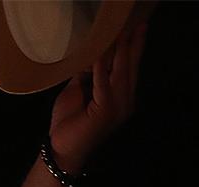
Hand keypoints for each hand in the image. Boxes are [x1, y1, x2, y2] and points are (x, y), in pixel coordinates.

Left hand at [48, 23, 147, 170]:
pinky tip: (100, 54)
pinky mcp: (105, 111)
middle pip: (130, 68)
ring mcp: (117, 107)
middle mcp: (124, 101)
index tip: (134, 30)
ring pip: (121, 73)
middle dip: (133, 45)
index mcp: (120, 98)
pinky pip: (103, 85)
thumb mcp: (76, 93)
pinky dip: (101, 69)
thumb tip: (87, 57)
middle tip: (136, 25)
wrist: (62, 151)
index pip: (128, 69)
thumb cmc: (68, 124)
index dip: (132, 49)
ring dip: (120, 52)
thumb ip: (84, 77)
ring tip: (121, 33)